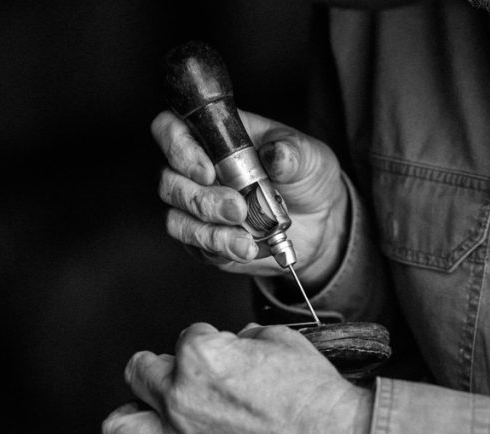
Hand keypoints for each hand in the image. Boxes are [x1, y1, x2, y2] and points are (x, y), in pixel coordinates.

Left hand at [102, 323, 372, 433]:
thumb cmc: (317, 396)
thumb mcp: (285, 343)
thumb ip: (249, 338)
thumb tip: (239, 342)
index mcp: (202, 356)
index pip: (187, 338)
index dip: (209, 344)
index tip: (226, 356)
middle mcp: (180, 396)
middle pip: (141, 373)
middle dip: (163, 370)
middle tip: (186, 380)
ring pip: (119, 426)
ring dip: (132, 416)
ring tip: (151, 417)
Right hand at [152, 109, 348, 288]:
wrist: (321, 223)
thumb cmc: (306, 178)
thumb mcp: (309, 156)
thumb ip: (292, 153)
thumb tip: (275, 154)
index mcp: (217, 137)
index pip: (171, 129)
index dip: (178, 148)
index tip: (207, 170)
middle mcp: (198, 170)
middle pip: (169, 180)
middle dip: (201, 199)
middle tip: (238, 208)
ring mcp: (198, 207)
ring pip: (177, 218)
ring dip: (208, 230)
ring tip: (245, 237)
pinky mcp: (206, 239)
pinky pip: (197, 246)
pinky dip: (221, 248)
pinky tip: (247, 248)